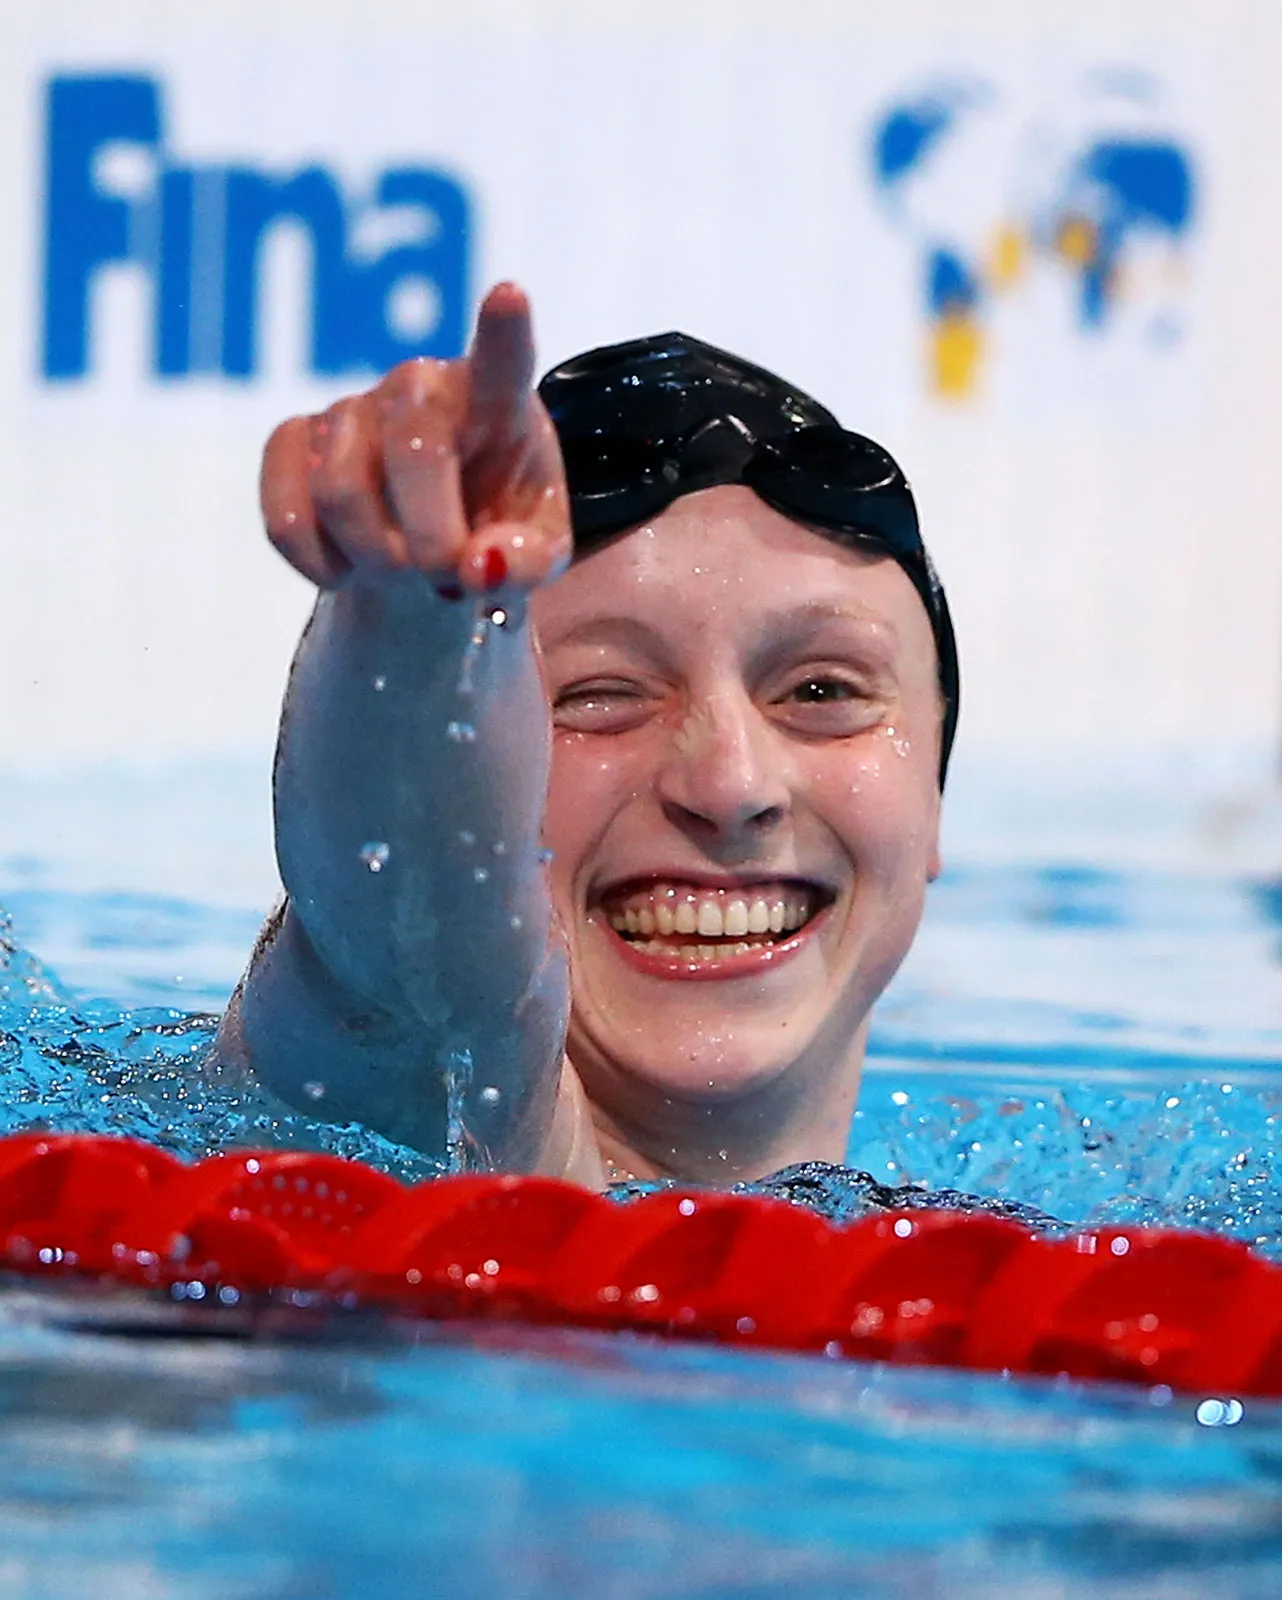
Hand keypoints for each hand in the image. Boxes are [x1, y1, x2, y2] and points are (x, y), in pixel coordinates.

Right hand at [260, 283, 571, 597]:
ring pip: (340, 490)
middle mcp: (419, 386)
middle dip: (431, 540)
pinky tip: (348, 569)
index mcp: (496, 401)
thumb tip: (477, 566)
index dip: (503, 331)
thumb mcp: (536, 557)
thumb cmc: (496, 529)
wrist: (429, 541)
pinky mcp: (295, 440)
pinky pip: (285, 516)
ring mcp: (351, 406)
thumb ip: (528, 563)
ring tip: (402, 570)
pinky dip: (320, 564)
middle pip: (412, 452)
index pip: (502, 360)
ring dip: (376, 558)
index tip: (509, 295)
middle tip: (448, 581)